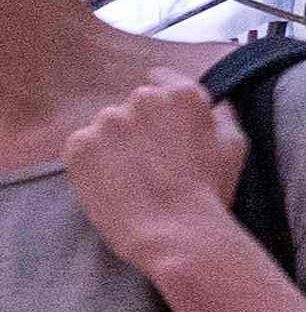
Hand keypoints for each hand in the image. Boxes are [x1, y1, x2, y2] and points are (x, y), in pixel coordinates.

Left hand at [67, 76, 246, 280]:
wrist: (173, 232)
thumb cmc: (208, 192)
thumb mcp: (233, 145)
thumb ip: (221, 114)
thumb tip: (214, 104)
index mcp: (181, 94)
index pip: (160, 79)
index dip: (159, 105)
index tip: (157, 123)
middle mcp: (142, 99)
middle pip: (131, 106)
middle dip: (137, 128)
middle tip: (148, 162)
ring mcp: (107, 121)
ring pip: (105, 127)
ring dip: (112, 145)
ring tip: (129, 178)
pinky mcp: (78, 145)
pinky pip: (81, 147)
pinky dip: (90, 163)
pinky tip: (109, 184)